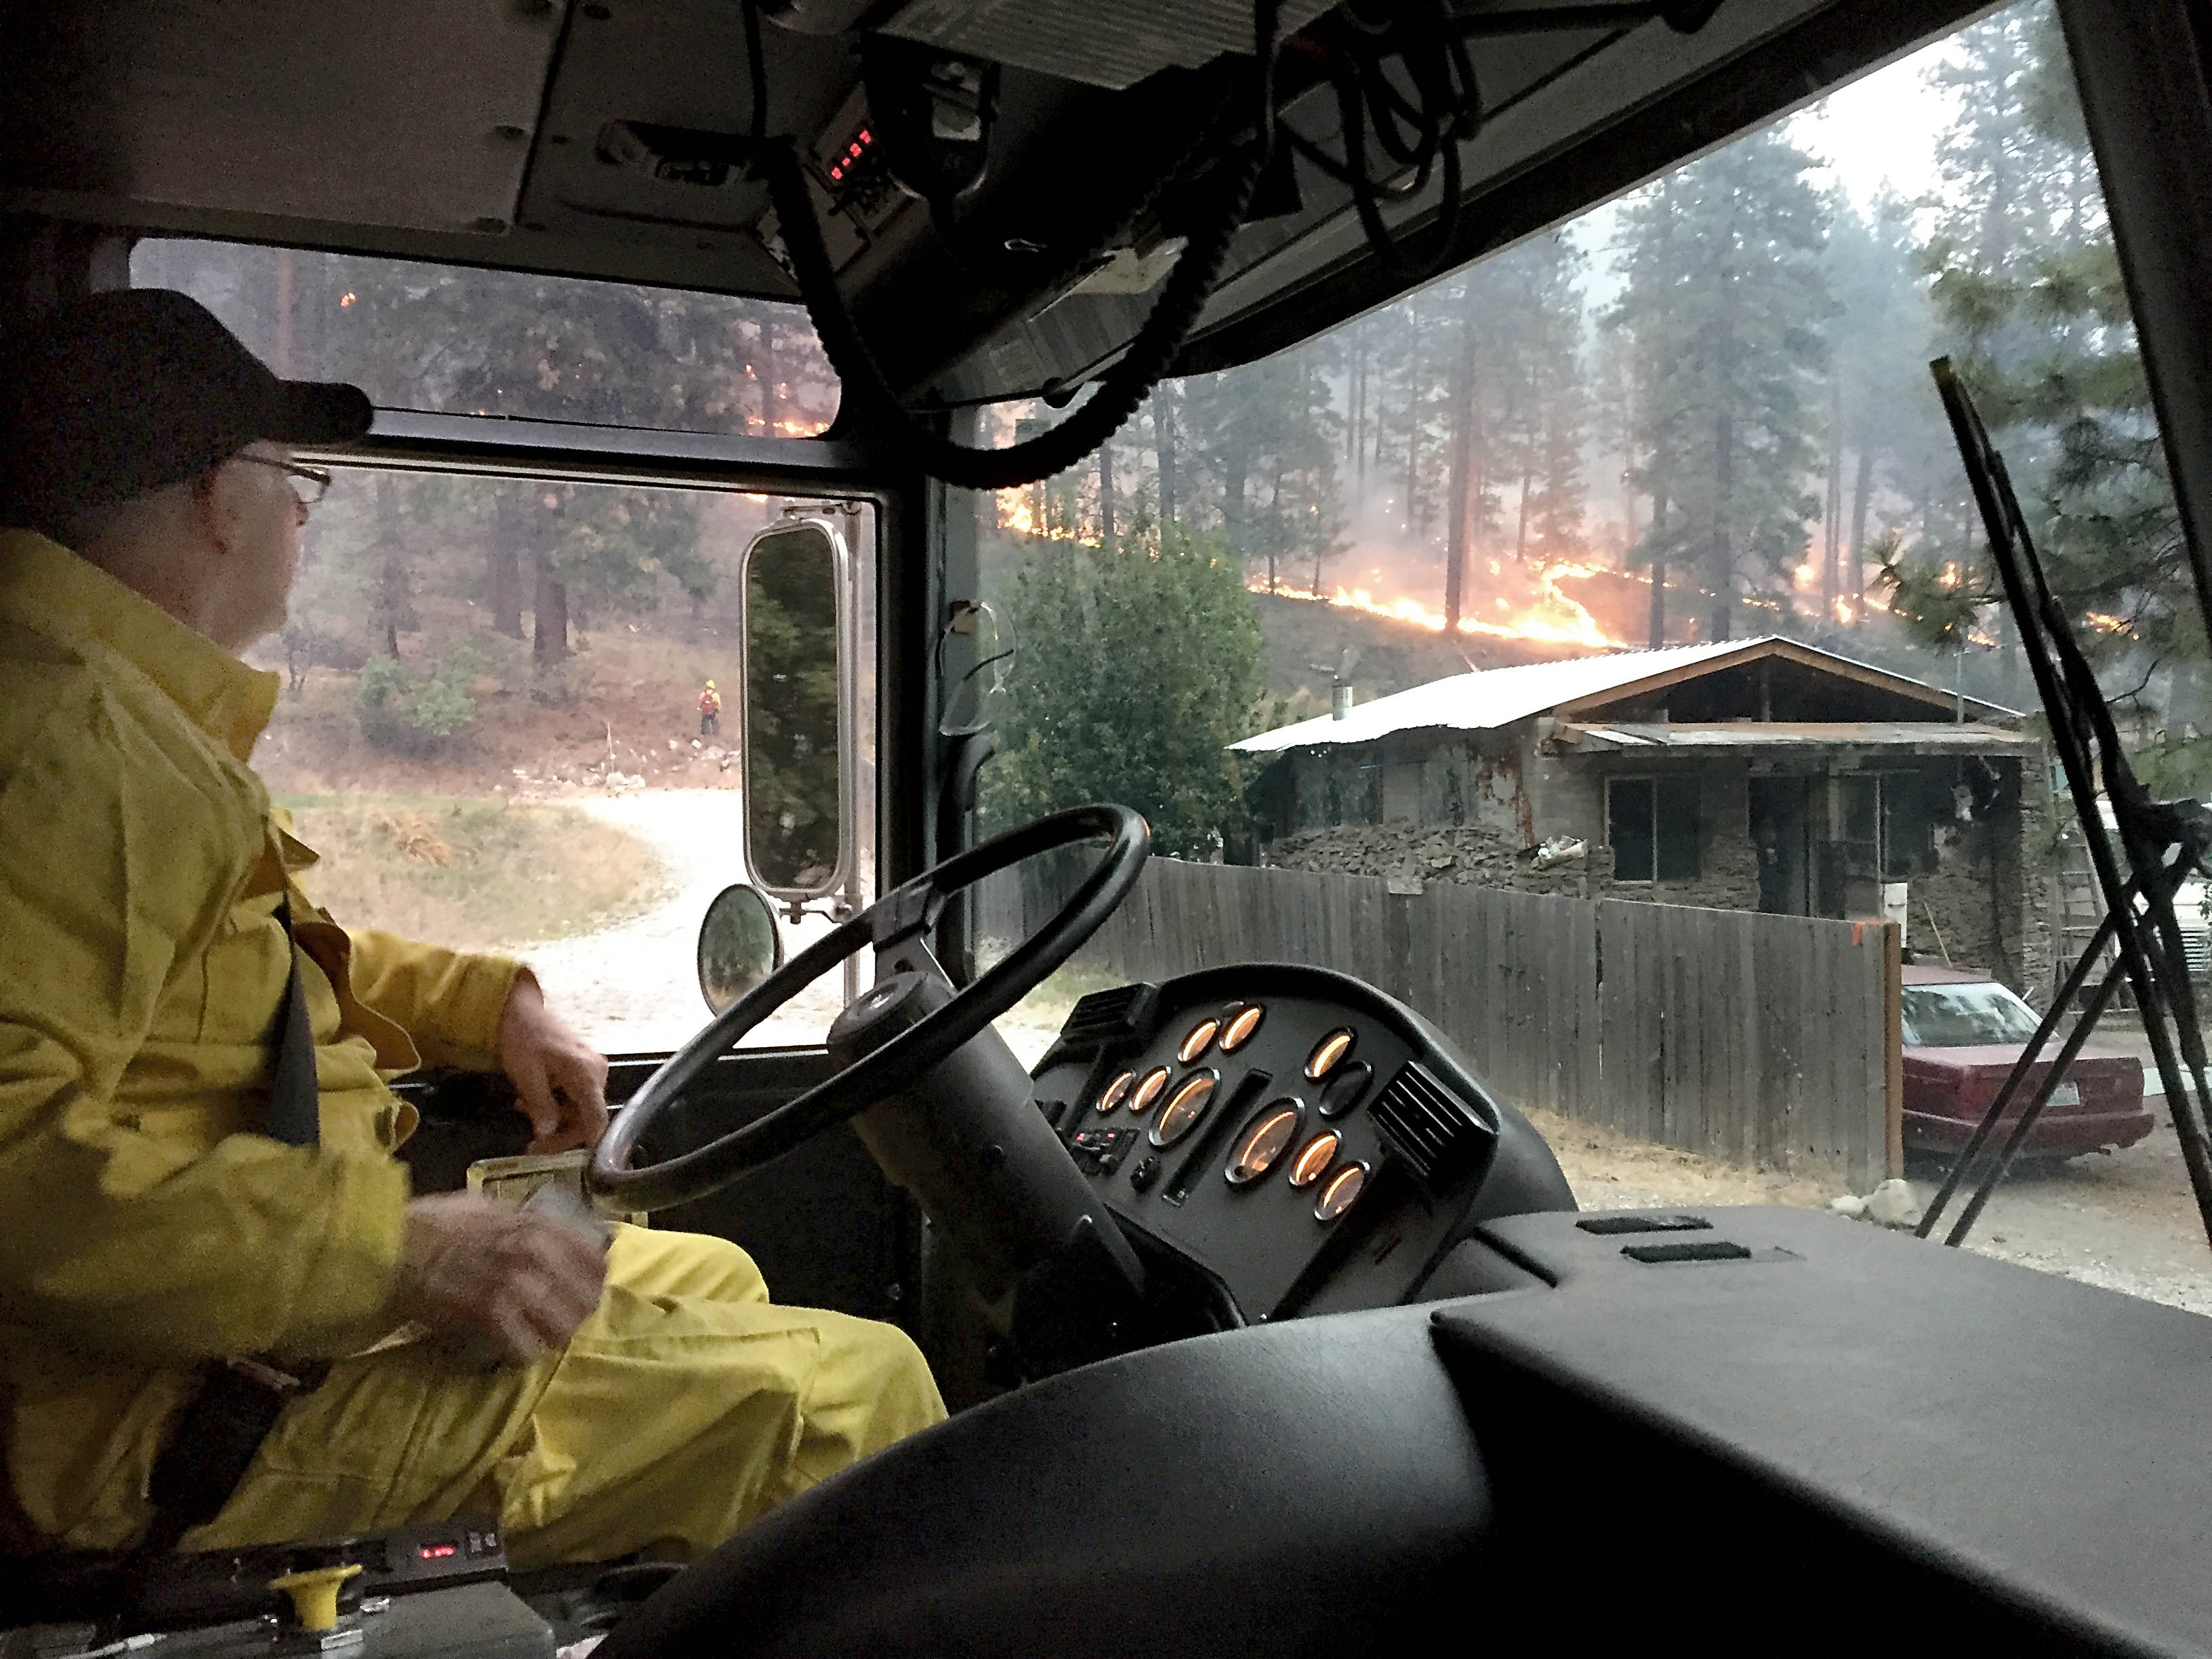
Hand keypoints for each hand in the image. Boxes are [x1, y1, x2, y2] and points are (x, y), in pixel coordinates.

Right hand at [390, 1193, 607, 1364]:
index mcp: (538, 1225)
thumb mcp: (487, 1207)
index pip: (596, 1260)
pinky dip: (523, 1355)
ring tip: (539, 1338)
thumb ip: (521, 1220)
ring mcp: (515, 1285)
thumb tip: (545, 1229)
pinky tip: (514, 1351)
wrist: (391, 1246)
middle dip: (577, 1314)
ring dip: (553, 1337)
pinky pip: (526, 1349)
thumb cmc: (434, 1224)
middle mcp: (535, 1253)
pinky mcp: (490, 1315)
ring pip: (562, 1327)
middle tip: (560, 1321)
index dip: (593, 1281)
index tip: (584, 1291)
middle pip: (586, 1298)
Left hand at [498, 970, 609, 1153]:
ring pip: (580, 1108)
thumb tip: (548, 1134)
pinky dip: (556, 1103)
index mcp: (586, 1073)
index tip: (573, 1161)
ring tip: (525, 1110)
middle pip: (588, 1117)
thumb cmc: (522, 1036)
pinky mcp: (582, 1067)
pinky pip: (575, 1095)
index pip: (597, 1118)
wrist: (519, 1007)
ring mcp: (591, 1068)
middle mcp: (596, 1072)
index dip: (587, 1143)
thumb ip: (541, 1107)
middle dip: (561, 1133)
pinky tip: (534, 1099)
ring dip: (555, 1118)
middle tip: (534, 1144)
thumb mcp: (526, 1075)